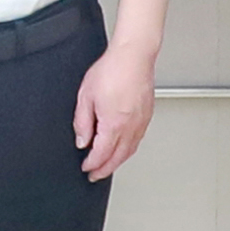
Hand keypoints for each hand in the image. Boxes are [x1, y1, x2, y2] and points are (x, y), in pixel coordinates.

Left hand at [75, 38, 159, 181]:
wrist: (134, 55)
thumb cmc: (112, 70)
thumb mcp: (86, 96)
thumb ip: (82, 122)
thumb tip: (82, 140)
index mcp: (114, 124)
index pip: (102, 154)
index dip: (92, 164)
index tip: (86, 168)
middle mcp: (130, 126)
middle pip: (118, 158)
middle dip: (105, 169)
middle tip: (96, 175)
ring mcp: (141, 122)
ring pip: (129, 151)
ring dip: (117, 161)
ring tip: (108, 166)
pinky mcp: (147, 115)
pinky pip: (137, 140)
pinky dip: (128, 149)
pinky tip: (122, 148)